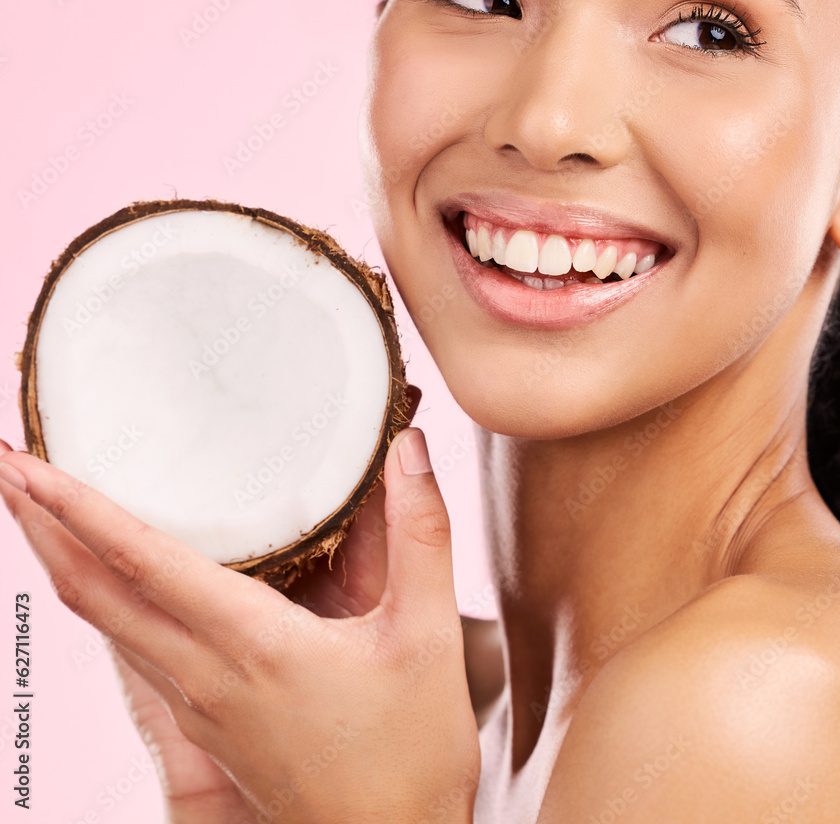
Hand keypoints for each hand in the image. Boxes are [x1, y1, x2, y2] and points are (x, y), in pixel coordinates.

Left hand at [0, 389, 479, 823]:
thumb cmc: (411, 758)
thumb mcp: (428, 637)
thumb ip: (420, 534)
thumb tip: (406, 450)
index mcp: (251, 647)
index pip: (140, 563)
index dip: (76, 507)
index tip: (25, 462)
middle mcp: (205, 676)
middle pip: (92, 593)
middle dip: (40, 526)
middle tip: (8, 466)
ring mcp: (200, 703)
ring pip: (105, 623)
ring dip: (63, 559)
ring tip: (43, 509)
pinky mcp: (210, 722)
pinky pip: (134, 648)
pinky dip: (104, 598)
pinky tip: (117, 579)